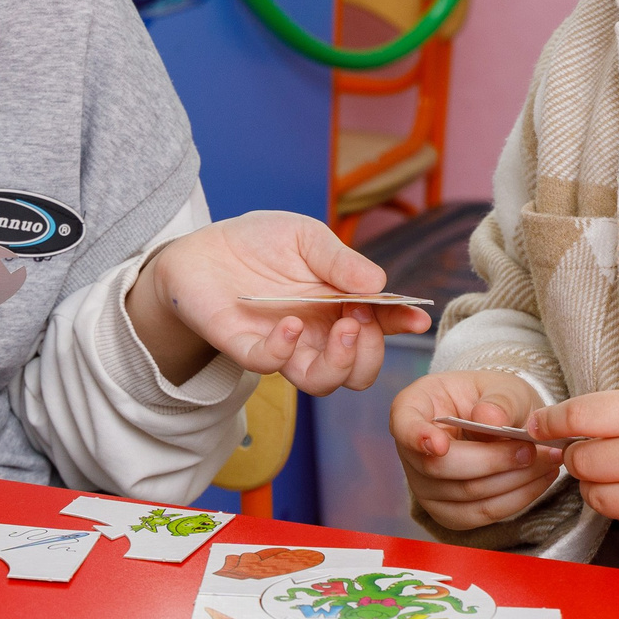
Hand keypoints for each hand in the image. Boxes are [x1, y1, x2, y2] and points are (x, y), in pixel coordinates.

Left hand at [122, 210, 425, 392]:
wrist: (202, 248)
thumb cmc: (259, 242)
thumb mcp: (305, 237)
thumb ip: (340, 260)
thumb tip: (380, 285)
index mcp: (340, 305)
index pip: (380, 325)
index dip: (402, 325)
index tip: (416, 318)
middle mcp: (317, 333)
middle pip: (359, 369)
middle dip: (370, 351)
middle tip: (360, 318)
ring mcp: (284, 346)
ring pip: (324, 381)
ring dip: (342, 362)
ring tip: (342, 327)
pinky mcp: (247, 348)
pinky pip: (271, 366)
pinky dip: (285, 350)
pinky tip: (290, 323)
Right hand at [391, 370, 560, 529]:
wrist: (501, 425)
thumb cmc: (493, 399)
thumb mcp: (501, 386)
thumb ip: (498, 400)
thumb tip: (489, 418)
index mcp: (412, 408)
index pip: (403, 425)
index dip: (417, 436)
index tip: (439, 445)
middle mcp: (410, 452)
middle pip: (441, 467)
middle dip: (493, 461)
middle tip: (532, 449)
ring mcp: (425, 487)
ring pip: (467, 494)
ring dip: (513, 481)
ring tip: (548, 461)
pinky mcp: (448, 513)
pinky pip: (482, 514)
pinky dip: (517, 498)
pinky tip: (539, 480)